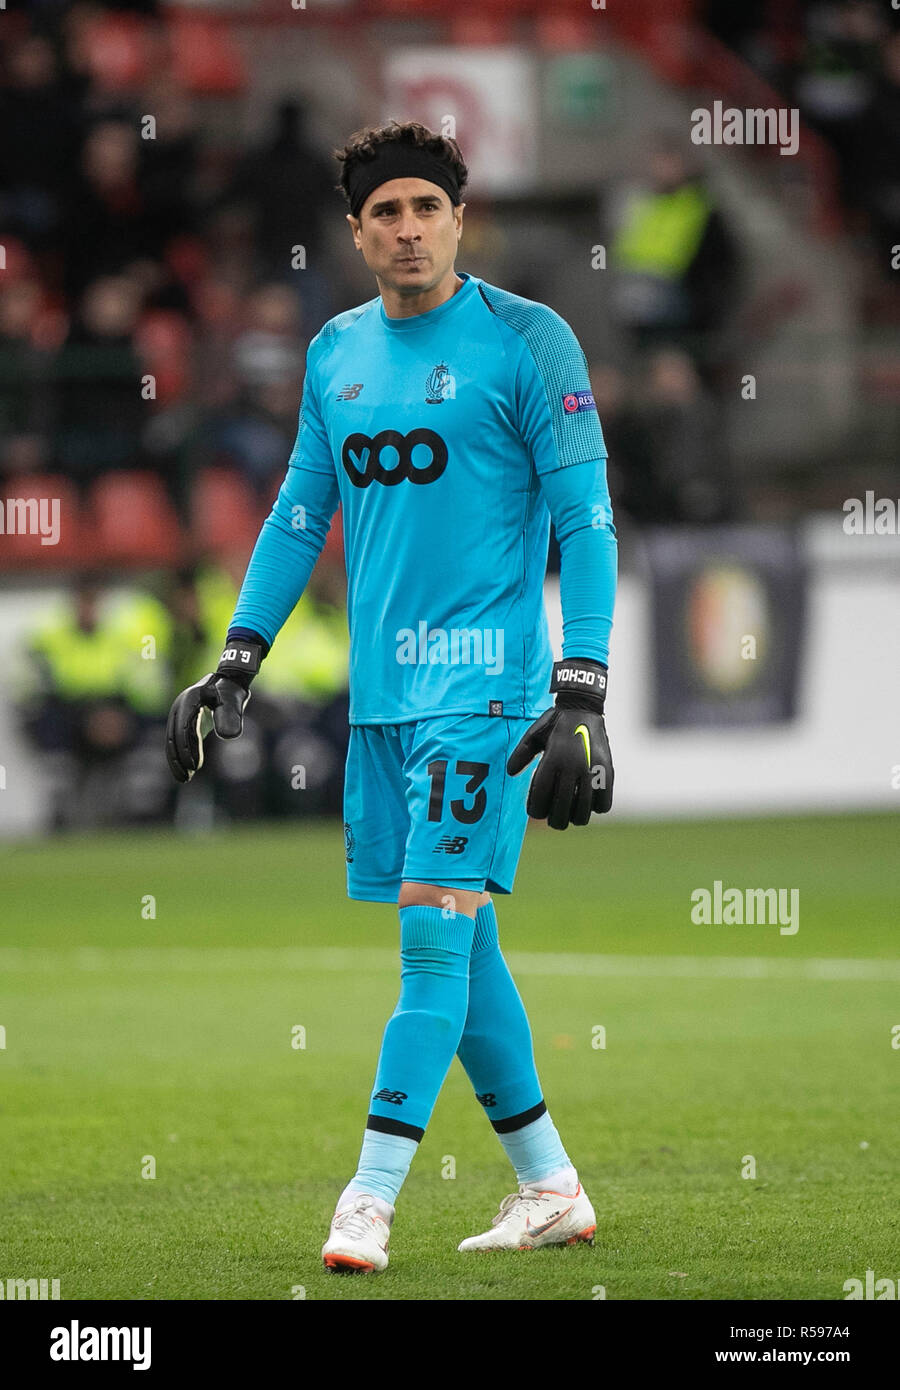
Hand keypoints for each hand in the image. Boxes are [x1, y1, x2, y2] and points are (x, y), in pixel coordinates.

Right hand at [165, 637, 261, 783]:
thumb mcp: (233, 702)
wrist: (227, 681)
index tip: (195, 767)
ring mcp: (179, 713)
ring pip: (172, 740)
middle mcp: (179, 706)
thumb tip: (227, 737)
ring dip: (177, 760)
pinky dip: (181, 754)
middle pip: (173, 737)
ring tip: (184, 778)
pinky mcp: (183, 721)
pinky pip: (178, 740)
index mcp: (189, 700)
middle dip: (178, 759)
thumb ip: (230, 717)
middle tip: (186, 778)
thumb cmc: (231, 692)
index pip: (184, 729)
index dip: (187, 749)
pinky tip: (188, 769)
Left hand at [507, 659, 612, 828]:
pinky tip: (590, 801)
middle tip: (554, 819)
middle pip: (561, 812)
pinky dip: (596, 807)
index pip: (541, 800)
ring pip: (583, 813)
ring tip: (572, 813)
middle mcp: (572, 767)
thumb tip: (511, 773)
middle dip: (555, 821)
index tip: (536, 811)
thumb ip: (521, 754)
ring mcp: (592, 770)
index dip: (536, 811)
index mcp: (552, 760)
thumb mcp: (534, 735)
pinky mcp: (607, 771)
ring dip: (575, 817)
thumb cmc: (555, 723)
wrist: (583, 707)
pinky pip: (604, 804)